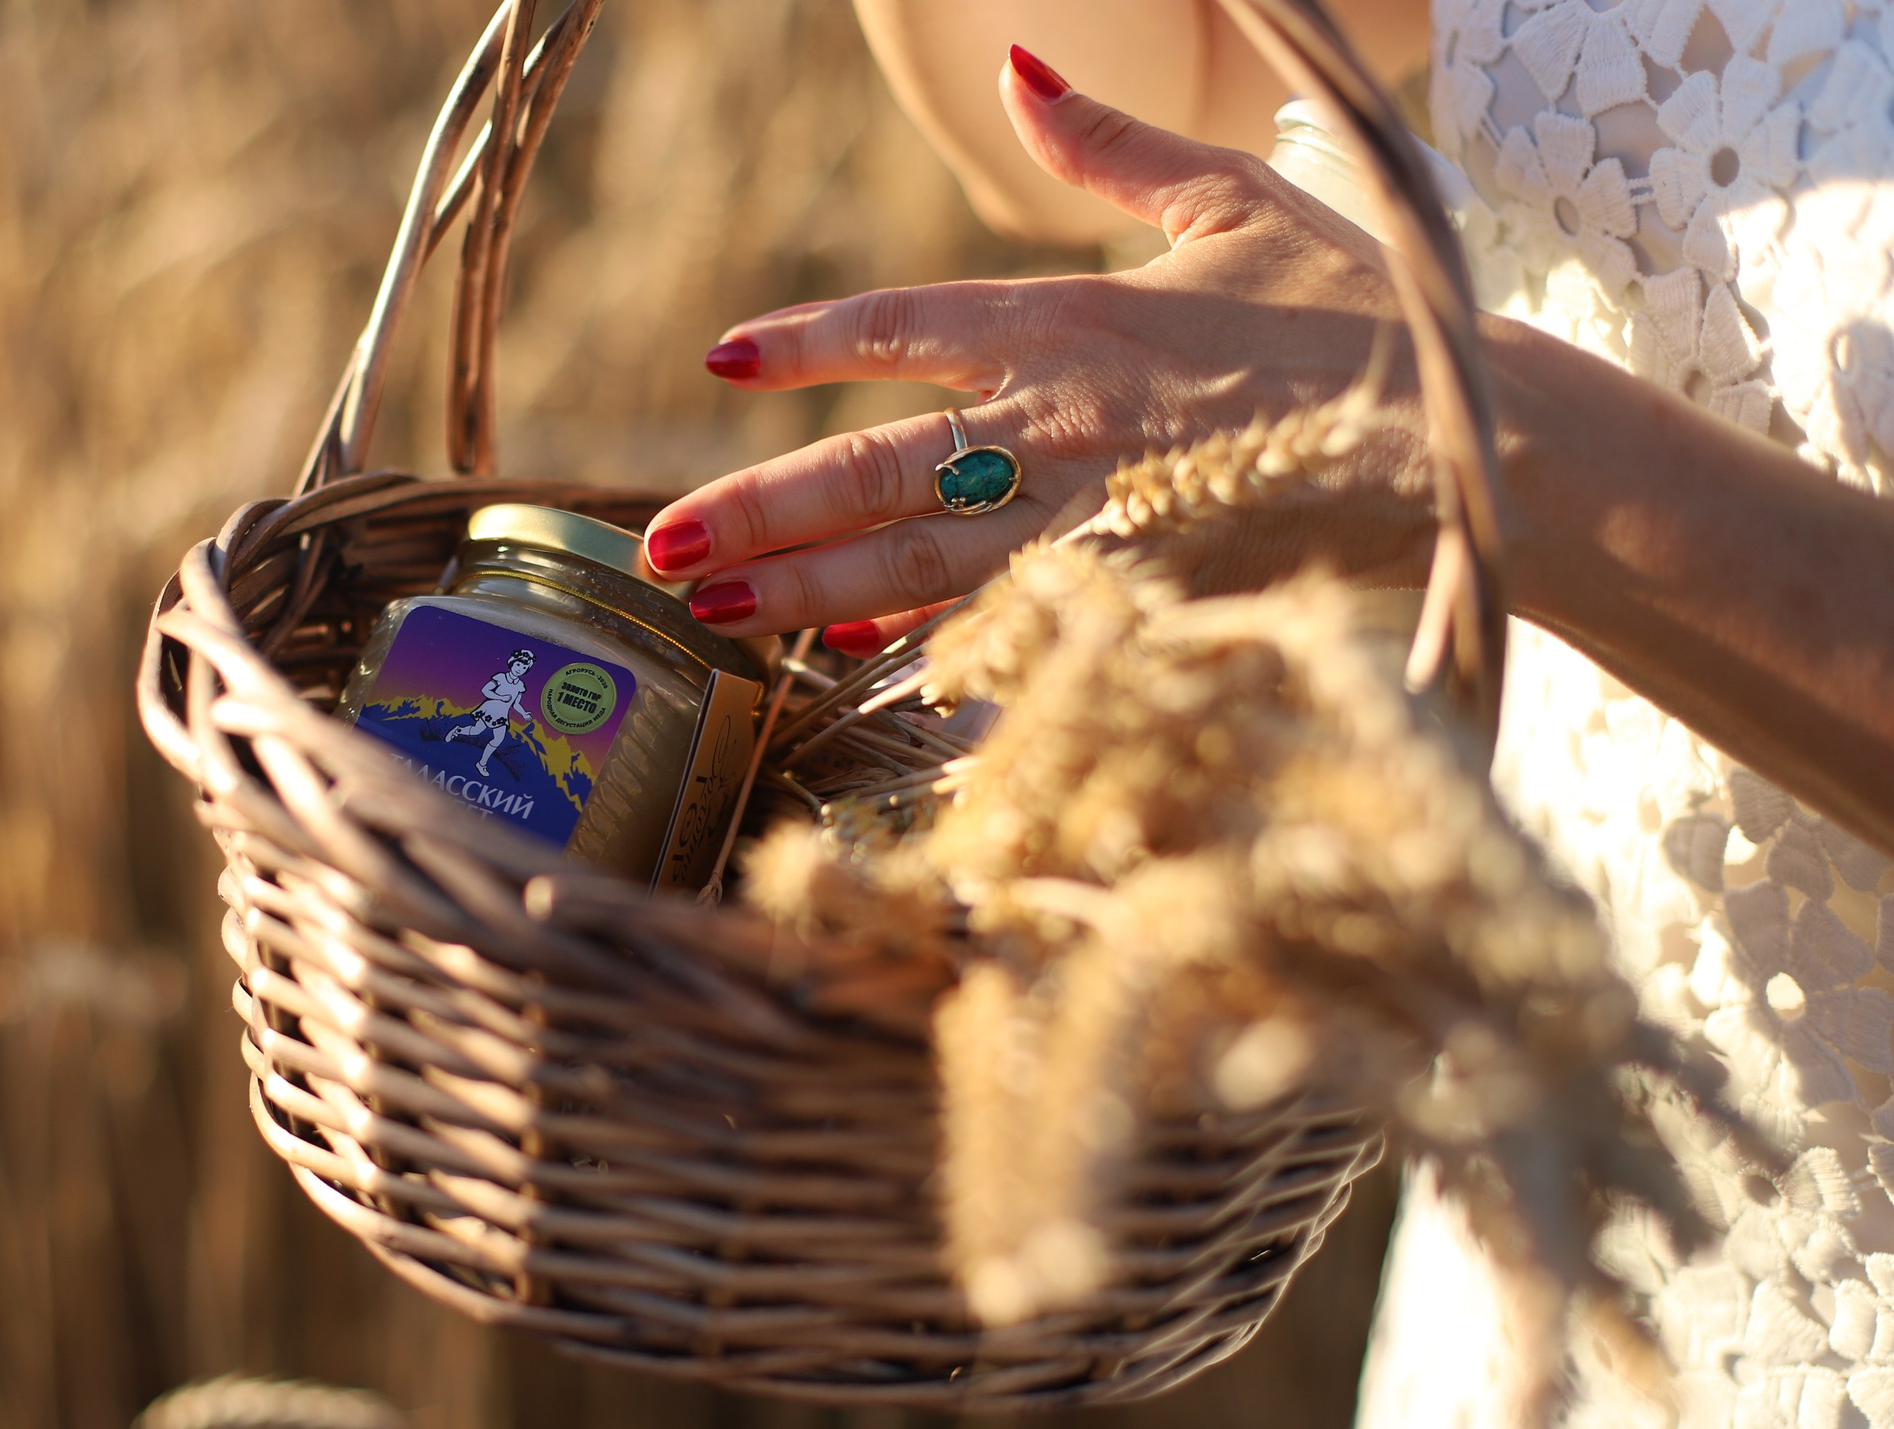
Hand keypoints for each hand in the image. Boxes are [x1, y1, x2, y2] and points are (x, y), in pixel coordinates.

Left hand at [646, 47, 1437, 652]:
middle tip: (664, 548)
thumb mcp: (1235, 200)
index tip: (720, 357)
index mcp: (1078, 318)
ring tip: (716, 612)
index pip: (906, 324)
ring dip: (809, 588)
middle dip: (764, 509)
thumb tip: (1016, 64)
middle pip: (881, 465)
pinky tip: (847, 656)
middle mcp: (1066, 420)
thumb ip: (1111, 146)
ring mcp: (1098, 517)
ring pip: (921, 560)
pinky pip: (1009, 624)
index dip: (806, 341)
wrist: (1474, 441)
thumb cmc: (1355, 312)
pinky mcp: (1140, 593)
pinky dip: (922, 641)